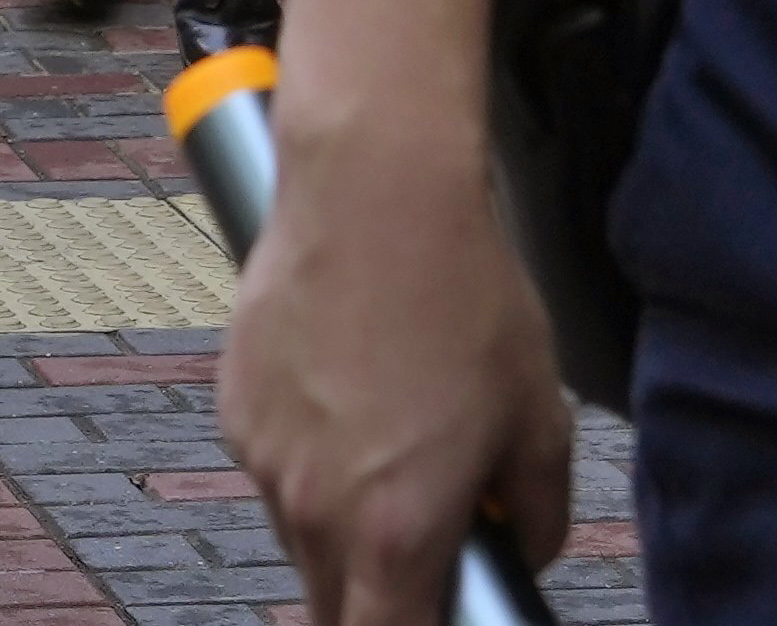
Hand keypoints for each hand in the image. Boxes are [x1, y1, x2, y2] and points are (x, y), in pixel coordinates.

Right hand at [220, 113, 571, 622]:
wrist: (374, 193)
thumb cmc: (459, 296)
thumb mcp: (539, 417)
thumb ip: (537, 513)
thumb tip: (523, 545)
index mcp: (394, 532)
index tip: (433, 618)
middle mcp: (314, 510)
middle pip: (331, 607)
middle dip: (374, 598)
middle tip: (422, 544)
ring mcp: (265, 459)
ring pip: (300, 537)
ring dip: (340, 526)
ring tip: (390, 441)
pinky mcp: (237, 407)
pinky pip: (272, 468)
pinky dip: (306, 459)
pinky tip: (348, 394)